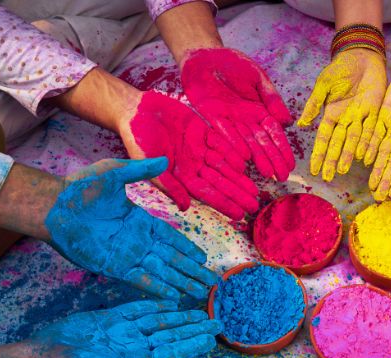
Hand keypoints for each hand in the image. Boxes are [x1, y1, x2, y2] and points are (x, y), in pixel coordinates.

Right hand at [34, 300, 219, 357]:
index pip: (172, 355)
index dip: (192, 346)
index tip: (212, 340)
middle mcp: (133, 350)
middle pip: (171, 337)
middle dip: (194, 330)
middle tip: (217, 321)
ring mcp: (121, 334)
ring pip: (158, 322)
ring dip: (179, 317)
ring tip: (200, 313)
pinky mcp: (107, 320)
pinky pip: (136, 310)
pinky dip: (154, 305)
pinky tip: (170, 303)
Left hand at [45, 157, 217, 299]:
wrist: (55, 206)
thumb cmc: (82, 188)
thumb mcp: (115, 173)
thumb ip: (141, 171)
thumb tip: (165, 160)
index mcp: (141, 221)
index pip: (171, 238)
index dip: (187, 249)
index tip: (202, 258)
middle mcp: (138, 241)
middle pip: (172, 259)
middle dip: (191, 271)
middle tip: (210, 282)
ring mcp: (127, 255)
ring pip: (161, 272)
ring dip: (180, 283)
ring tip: (198, 293)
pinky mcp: (114, 267)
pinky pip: (141, 279)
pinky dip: (157, 288)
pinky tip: (173, 297)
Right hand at [122, 91, 258, 219]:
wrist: (135, 110)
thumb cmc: (137, 139)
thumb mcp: (149, 164)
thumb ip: (169, 185)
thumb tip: (185, 208)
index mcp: (182, 176)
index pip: (207, 193)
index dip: (224, 204)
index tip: (239, 215)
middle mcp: (193, 165)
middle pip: (220, 182)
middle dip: (237, 194)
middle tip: (255, 206)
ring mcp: (199, 148)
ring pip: (224, 165)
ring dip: (239, 177)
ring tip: (255, 190)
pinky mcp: (202, 131)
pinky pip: (222, 143)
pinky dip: (234, 151)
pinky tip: (246, 161)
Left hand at [181, 48, 294, 181]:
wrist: (204, 56)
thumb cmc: (233, 64)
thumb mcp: (257, 77)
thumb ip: (271, 97)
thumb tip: (288, 121)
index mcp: (260, 111)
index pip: (274, 133)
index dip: (283, 149)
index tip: (291, 164)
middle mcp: (247, 121)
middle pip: (262, 143)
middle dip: (273, 160)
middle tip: (282, 177)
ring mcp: (230, 122)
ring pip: (246, 143)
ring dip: (257, 159)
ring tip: (267, 173)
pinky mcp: (213, 119)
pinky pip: (225, 134)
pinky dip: (234, 146)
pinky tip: (244, 159)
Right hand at [297, 49, 386, 181]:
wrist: (362, 56)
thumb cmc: (340, 68)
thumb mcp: (324, 84)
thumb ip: (314, 104)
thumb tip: (301, 124)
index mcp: (331, 114)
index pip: (323, 138)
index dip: (319, 154)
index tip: (314, 170)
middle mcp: (345, 120)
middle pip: (338, 144)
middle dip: (332, 160)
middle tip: (329, 177)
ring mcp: (360, 118)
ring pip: (353, 141)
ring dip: (348, 156)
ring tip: (344, 170)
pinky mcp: (375, 113)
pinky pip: (371, 131)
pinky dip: (368, 144)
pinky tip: (365, 157)